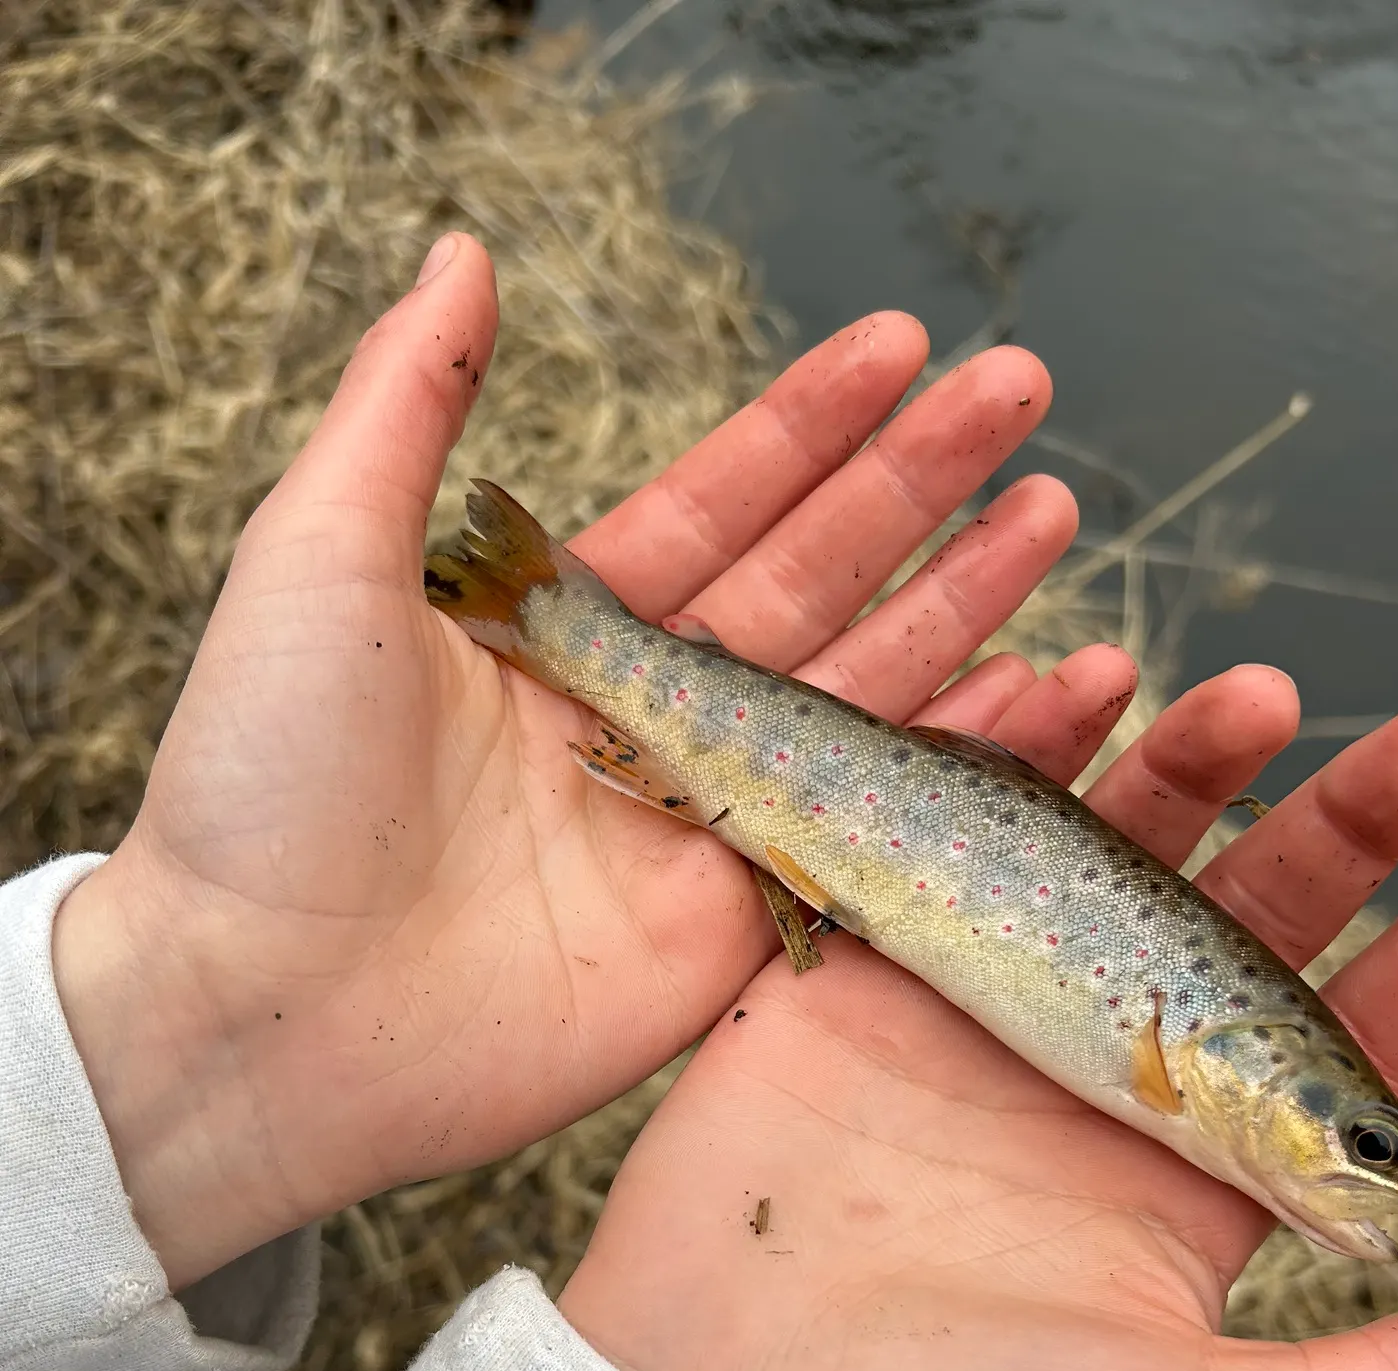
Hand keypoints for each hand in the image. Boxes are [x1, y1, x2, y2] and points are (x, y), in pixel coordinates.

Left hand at [51, 234, 1138, 1287]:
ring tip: (1054, 515)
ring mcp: (709, 818)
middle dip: (921, 485)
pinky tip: (1047, 688)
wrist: (264, 1010)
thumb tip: (462, 253)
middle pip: (817, 578)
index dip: (814, 422)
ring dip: (966, 604)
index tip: (903, 343)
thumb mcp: (322, 557)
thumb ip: (407, 404)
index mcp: (568, 625)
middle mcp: (653, 713)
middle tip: (1020, 392)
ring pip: (866, 691)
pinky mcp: (742, 923)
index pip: (722, 501)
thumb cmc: (267, 778)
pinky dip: (966, 759)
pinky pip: (880, 826)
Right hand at [561, 693, 1397, 1370]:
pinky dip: (1014, 744)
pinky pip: (958, 813)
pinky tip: (1075, 685)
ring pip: (1116, 841)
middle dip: (1351, 820)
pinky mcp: (882, 949)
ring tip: (1256, 696)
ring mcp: (990, 991)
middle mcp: (1108, 1061)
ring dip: (1190, 760)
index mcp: (1196, 1162)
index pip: (1352, 1027)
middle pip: (1254, 907)